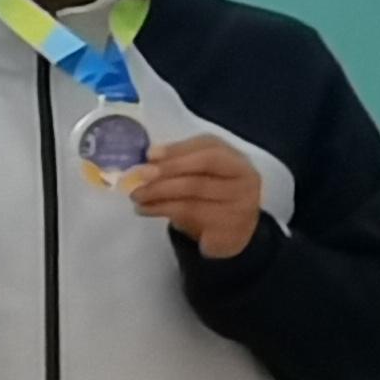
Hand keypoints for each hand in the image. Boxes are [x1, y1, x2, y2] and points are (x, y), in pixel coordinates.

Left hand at [126, 133, 266, 259]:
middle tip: (140, 175)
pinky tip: (145, 209)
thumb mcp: (200, 178)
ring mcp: (240, 199)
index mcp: (234, 158)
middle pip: (207, 162)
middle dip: (170, 166)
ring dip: (158, 191)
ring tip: (136, 196)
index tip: (149, 153)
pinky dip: (161, 208)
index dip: (179, 148)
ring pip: (195, 188)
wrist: (232, 234)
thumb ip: (179, 165)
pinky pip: (190, 212)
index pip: (209, 144)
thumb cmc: (209, 200)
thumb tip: (147, 160)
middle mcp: (243, 175)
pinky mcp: (228, 222)